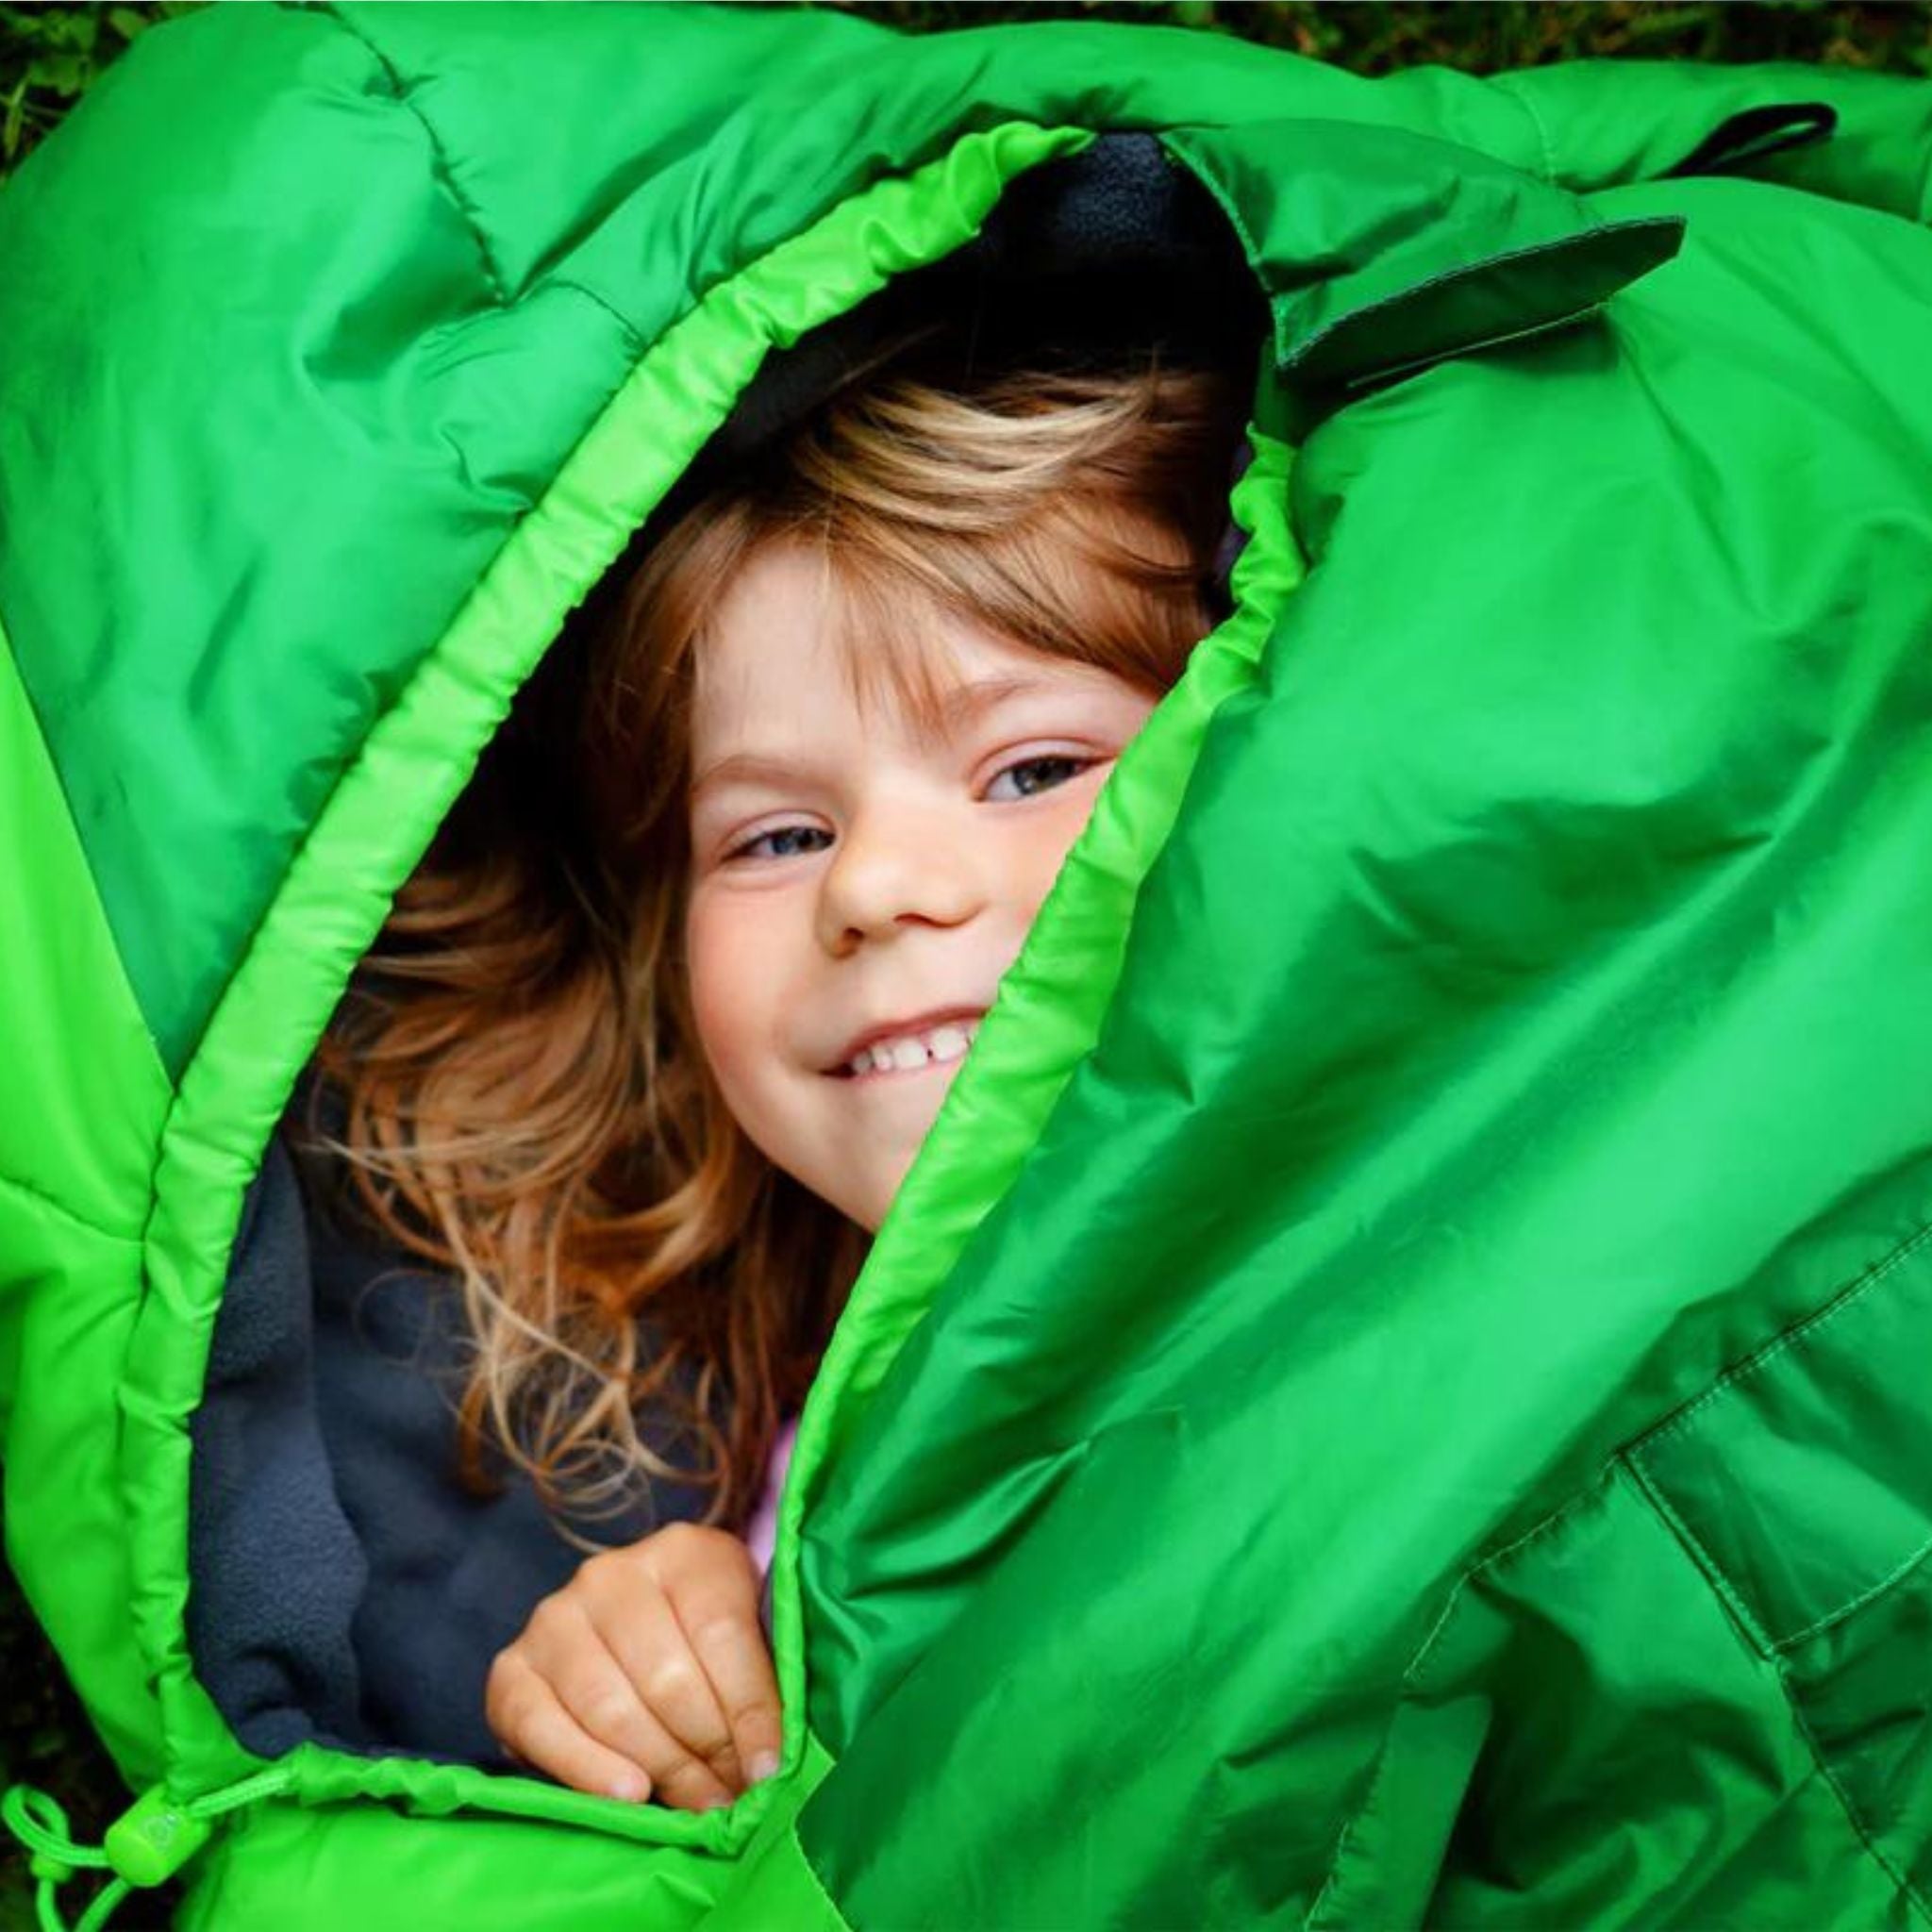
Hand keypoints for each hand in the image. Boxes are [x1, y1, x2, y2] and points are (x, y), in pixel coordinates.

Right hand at [484, 1522, 782, 1810]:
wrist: (632, 1631)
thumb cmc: (707, 1640)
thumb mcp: (747, 1633)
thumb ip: (760, 1680)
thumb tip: (769, 1764)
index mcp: (683, 1551)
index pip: (720, 1632)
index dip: (751, 1708)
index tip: (770, 1767)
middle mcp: (611, 1575)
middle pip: (666, 1678)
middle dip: (708, 1751)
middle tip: (733, 1797)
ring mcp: (555, 1618)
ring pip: (612, 1709)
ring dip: (661, 1769)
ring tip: (696, 1806)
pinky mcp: (511, 1668)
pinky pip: (542, 1727)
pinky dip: (587, 1769)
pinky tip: (628, 1796)